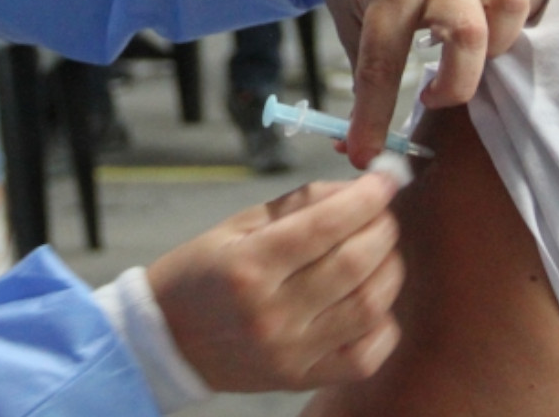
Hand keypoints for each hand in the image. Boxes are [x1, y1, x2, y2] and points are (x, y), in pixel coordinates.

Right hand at [149, 174, 405, 391]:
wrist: (170, 341)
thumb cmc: (203, 274)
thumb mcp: (238, 226)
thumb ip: (300, 205)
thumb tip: (359, 189)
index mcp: (248, 266)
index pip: (324, 226)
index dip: (367, 197)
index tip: (386, 178)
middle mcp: (271, 313)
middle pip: (355, 264)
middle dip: (382, 228)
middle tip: (381, 213)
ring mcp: (290, 352)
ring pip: (370, 307)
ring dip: (389, 270)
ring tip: (380, 252)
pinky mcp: (301, 379)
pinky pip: (367, 355)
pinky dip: (383, 322)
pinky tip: (373, 300)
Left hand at [312, 0, 548, 166]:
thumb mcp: (346, 23)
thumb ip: (363, 81)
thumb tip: (362, 147)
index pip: (383, 63)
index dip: (374, 117)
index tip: (366, 152)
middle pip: (467, 34)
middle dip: (456, 84)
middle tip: (432, 98)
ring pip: (511, 2)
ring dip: (498, 44)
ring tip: (473, 59)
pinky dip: (530, 4)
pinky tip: (505, 26)